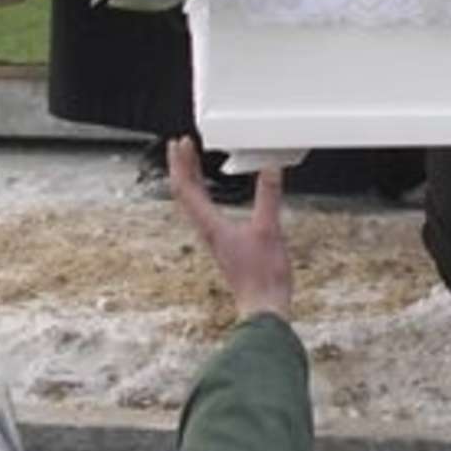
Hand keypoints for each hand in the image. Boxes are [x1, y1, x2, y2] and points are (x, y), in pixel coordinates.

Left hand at [168, 137, 292, 321]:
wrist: (263, 307)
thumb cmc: (263, 275)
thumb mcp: (268, 230)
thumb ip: (268, 197)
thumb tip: (270, 167)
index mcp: (211, 226)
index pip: (187, 189)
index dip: (182, 164)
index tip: (181, 144)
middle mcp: (207, 230)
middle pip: (185, 193)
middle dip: (181, 167)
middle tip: (180, 146)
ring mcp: (214, 237)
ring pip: (193, 202)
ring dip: (190, 179)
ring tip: (192, 161)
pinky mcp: (224, 241)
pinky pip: (205, 211)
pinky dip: (203, 192)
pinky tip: (214, 190)